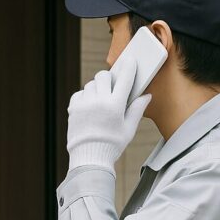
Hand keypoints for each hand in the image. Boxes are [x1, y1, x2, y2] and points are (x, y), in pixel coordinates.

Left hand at [66, 56, 151, 171]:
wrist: (89, 158)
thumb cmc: (111, 145)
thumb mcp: (128, 129)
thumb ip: (137, 110)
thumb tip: (146, 96)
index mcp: (115, 106)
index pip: (125, 79)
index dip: (129, 67)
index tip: (130, 61)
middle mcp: (99, 101)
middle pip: (104, 76)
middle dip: (109, 78)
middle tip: (112, 86)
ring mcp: (84, 104)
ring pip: (91, 84)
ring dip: (97, 88)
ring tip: (101, 101)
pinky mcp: (73, 108)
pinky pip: (79, 93)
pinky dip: (85, 96)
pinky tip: (90, 107)